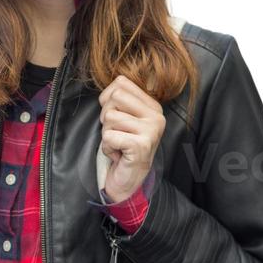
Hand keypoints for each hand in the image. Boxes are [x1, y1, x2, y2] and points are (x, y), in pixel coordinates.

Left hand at [98, 75, 164, 202]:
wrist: (129, 179)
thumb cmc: (122, 147)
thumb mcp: (124, 118)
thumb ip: (120, 100)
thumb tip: (111, 86)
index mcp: (153, 106)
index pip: (121, 82)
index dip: (107, 99)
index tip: (115, 118)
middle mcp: (156, 116)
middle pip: (114, 97)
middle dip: (106, 116)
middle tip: (116, 133)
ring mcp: (151, 130)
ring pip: (109, 117)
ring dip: (106, 134)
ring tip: (118, 144)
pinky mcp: (141, 145)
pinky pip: (108, 136)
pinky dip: (107, 148)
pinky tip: (118, 154)